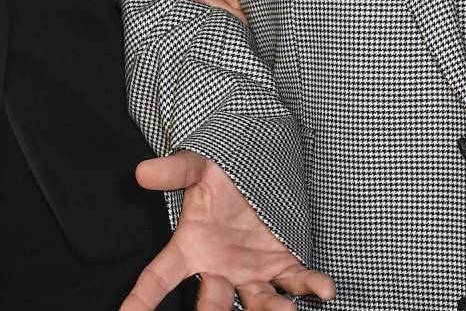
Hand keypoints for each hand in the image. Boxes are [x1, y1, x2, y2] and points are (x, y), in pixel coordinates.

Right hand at [120, 152, 333, 310]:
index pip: (158, 277)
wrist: (256, 171)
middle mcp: (219, 269)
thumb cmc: (221, 177)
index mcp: (191, 247)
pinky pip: (296, 280)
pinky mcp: (282, 265)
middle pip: (211, 303)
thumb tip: (143, 171)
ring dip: (271, 310)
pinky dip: (311, 286)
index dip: (141, 298)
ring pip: (257, 302)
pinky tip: (325, 291)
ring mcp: (251, 272)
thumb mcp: (199, 168)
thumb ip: (175, 171)